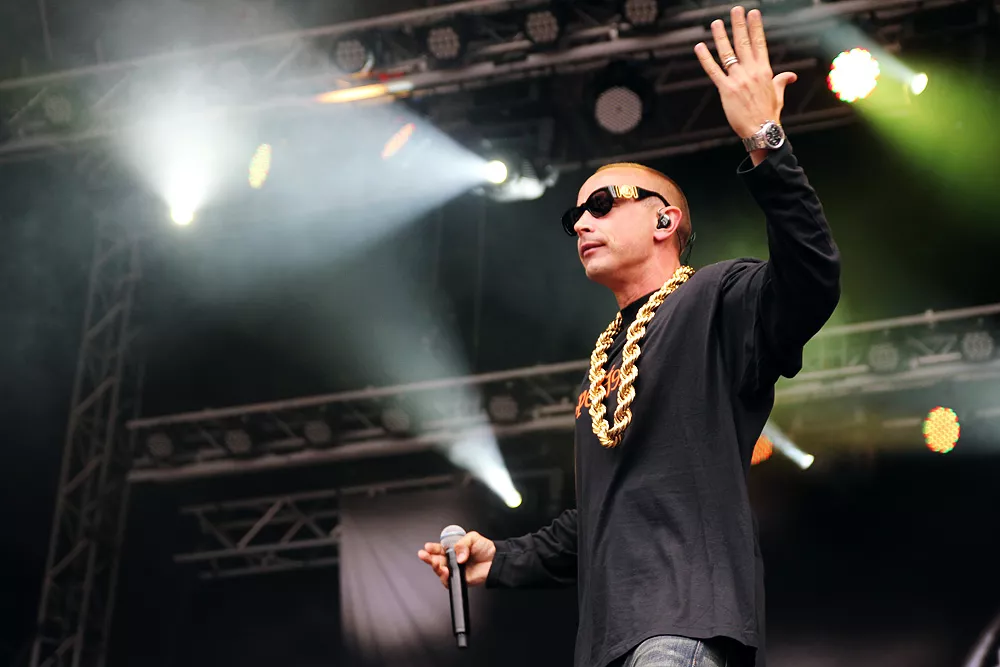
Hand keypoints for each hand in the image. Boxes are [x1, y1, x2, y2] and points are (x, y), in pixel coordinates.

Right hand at [418, 531, 495, 588]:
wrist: (496, 561)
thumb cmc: (486, 549)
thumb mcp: (473, 538)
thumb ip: (462, 544)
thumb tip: (457, 555)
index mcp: (454, 549)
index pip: (439, 548)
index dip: (432, 548)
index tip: (427, 547)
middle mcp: (452, 560)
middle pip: (436, 559)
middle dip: (428, 557)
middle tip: (424, 555)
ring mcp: (455, 570)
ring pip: (439, 570)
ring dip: (435, 566)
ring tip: (436, 563)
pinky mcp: (459, 580)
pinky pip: (448, 580)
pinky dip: (444, 577)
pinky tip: (444, 571)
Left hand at [694, 6, 796, 140]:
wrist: (761, 130)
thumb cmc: (769, 114)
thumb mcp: (778, 94)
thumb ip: (782, 81)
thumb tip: (791, 75)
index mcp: (764, 71)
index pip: (759, 43)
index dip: (755, 27)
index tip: (753, 14)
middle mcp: (751, 72)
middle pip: (743, 43)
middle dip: (739, 25)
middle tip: (735, 10)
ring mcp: (738, 79)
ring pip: (728, 53)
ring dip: (721, 37)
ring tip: (716, 23)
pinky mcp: (726, 89)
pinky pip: (714, 71)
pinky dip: (705, 58)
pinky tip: (699, 47)